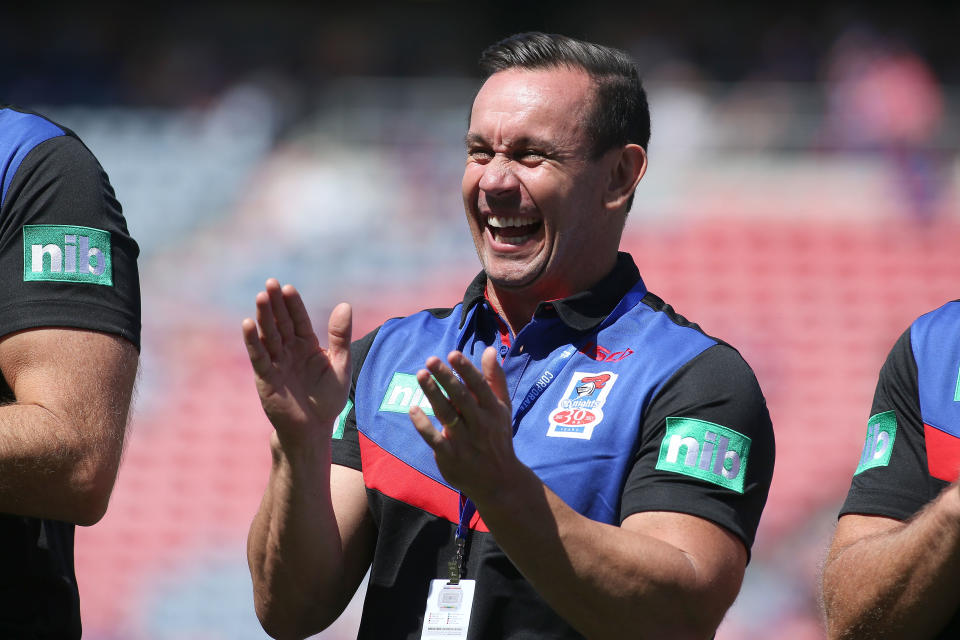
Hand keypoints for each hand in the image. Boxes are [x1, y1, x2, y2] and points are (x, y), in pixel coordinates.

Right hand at [242, 279, 351, 447]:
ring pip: (269, 335)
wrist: (313, 428)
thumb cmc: (327, 398)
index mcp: (307, 345)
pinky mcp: (266, 377)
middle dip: (276, 304)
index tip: (288, 288)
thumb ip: (340, 337)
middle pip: (281, 322)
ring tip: (261, 297)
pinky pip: (259, 356)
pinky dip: (253, 341)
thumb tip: (345, 305)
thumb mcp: (340, 364)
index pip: (299, 319)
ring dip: (264, 317)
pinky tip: (248, 324)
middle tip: (270, 283)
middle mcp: (289, 350)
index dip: (293, 304)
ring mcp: (276, 362)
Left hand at [409, 347, 518, 501]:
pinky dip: (423, 425)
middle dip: (446, 378)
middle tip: (431, 360)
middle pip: (461, 398)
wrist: (500, 481)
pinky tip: (413, 409)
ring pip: (447, 414)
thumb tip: (488, 349)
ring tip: (421, 375)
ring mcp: (465, 441)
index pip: (479, 387)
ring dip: (433, 394)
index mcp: (493, 410)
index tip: (453, 354)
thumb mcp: (502, 408)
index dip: (466, 370)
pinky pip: (435, 439)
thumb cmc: (498, 437)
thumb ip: (494, 379)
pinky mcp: (451, 456)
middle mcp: (480, 424)